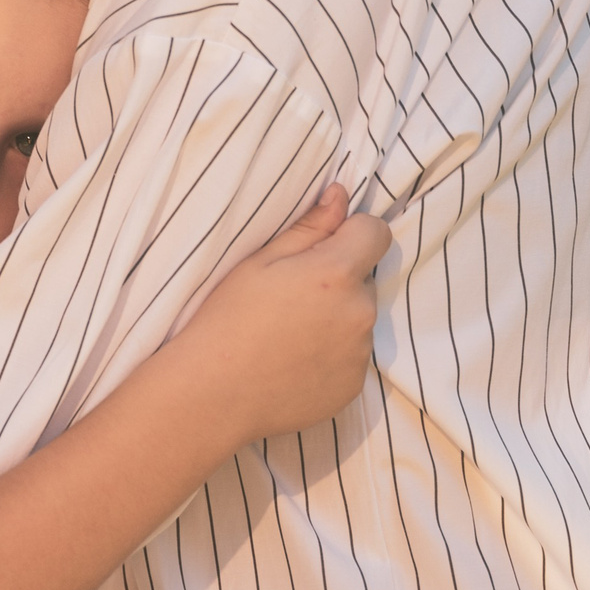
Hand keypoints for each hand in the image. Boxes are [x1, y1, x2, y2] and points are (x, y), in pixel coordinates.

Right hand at [177, 183, 389, 445]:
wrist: (214, 393)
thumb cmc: (228, 319)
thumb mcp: (260, 262)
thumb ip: (309, 227)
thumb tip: (341, 196)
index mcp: (337, 274)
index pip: (375, 233)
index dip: (352, 232)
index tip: (324, 245)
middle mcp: (359, 313)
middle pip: (364, 279)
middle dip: (339, 280)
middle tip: (292, 297)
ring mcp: (360, 355)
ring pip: (358, 319)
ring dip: (336, 319)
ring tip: (289, 333)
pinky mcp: (353, 387)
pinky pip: (352, 357)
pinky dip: (332, 354)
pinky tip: (294, 360)